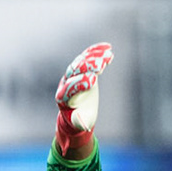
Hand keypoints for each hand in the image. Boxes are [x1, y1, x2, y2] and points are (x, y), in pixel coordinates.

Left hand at [54, 42, 112, 156]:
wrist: (78, 111)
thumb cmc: (80, 119)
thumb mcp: (80, 123)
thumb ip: (80, 122)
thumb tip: (83, 123)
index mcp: (63, 97)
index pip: (70, 87)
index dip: (80, 83)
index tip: (92, 80)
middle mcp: (65, 82)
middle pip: (74, 70)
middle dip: (87, 67)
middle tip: (100, 65)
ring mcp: (72, 73)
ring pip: (81, 61)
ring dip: (94, 57)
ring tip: (108, 54)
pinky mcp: (81, 67)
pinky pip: (87, 56)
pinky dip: (97, 51)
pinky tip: (108, 47)